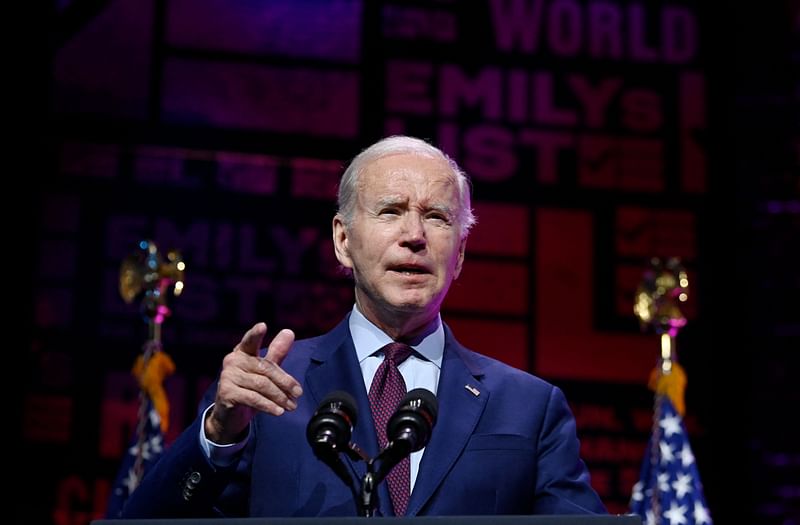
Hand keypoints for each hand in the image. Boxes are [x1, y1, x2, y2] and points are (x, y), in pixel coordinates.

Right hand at [204, 322, 302, 443]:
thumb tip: (289, 332)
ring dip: (280, 397)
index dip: (255, 334)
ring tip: (291, 406)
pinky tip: (279, 411)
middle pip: (265, 368)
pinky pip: (253, 398)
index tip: (262, 326)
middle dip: (285, 382)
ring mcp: (228, 376)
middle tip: (298, 394)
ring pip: (262, 385)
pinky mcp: (227, 393)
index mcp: (242, 352)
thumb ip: (276, 353)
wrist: (229, 416)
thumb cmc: (249, 390)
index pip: (250, 341)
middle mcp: (233, 361)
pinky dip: (268, 406)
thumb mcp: (265, 371)